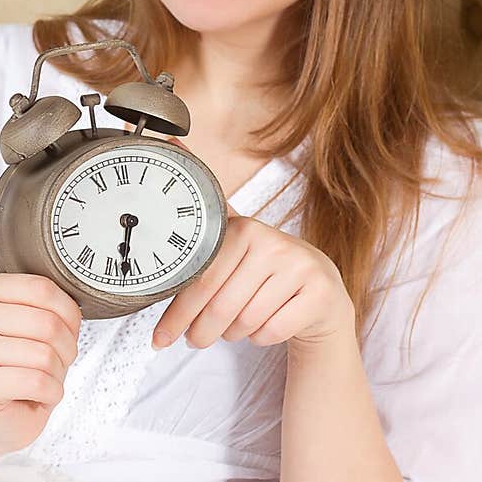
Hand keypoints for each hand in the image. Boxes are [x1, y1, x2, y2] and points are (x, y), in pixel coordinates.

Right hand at [0, 274, 81, 455]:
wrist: (3, 412)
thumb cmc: (24, 364)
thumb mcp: (39, 323)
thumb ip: (50, 305)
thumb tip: (75, 307)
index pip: (43, 289)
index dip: (69, 314)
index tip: (65, 330)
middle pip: (47, 323)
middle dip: (66, 348)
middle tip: (56, 360)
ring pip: (44, 355)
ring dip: (57, 372)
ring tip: (44, 377)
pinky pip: (36, 382)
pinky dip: (51, 392)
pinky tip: (39, 394)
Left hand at [151, 141, 353, 351]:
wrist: (320, 292)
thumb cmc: (265, 268)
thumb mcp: (236, 241)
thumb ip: (207, 210)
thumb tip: (170, 141)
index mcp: (245, 230)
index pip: (201, 280)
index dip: (177, 315)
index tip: (161, 337)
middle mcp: (274, 243)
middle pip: (220, 307)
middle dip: (202, 332)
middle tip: (195, 340)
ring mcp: (300, 268)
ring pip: (245, 323)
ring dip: (233, 334)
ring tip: (234, 327)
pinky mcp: (319, 294)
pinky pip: (271, 332)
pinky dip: (262, 337)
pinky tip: (265, 324)